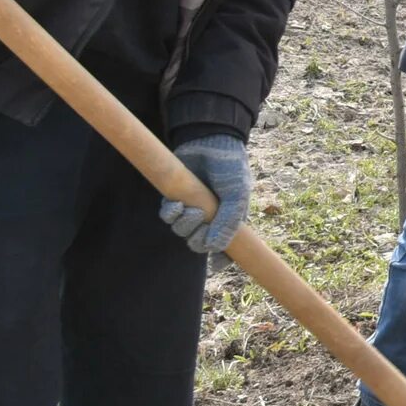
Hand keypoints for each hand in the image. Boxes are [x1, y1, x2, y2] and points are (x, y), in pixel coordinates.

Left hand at [158, 134, 248, 254]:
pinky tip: (175, 204)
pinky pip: (168, 217)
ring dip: (184, 225)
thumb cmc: (229, 167)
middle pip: (199, 243)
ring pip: (182, 231)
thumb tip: (214, 248)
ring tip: (190, 209)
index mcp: (230, 219)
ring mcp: (192, 208)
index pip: (227, 247)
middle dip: (197, 239)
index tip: (216, 265)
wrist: (209, 140)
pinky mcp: (176, 198)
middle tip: (200, 224)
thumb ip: (229, 222)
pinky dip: (170, 214)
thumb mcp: (237, 195)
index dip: (222, 260)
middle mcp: (211, 217)